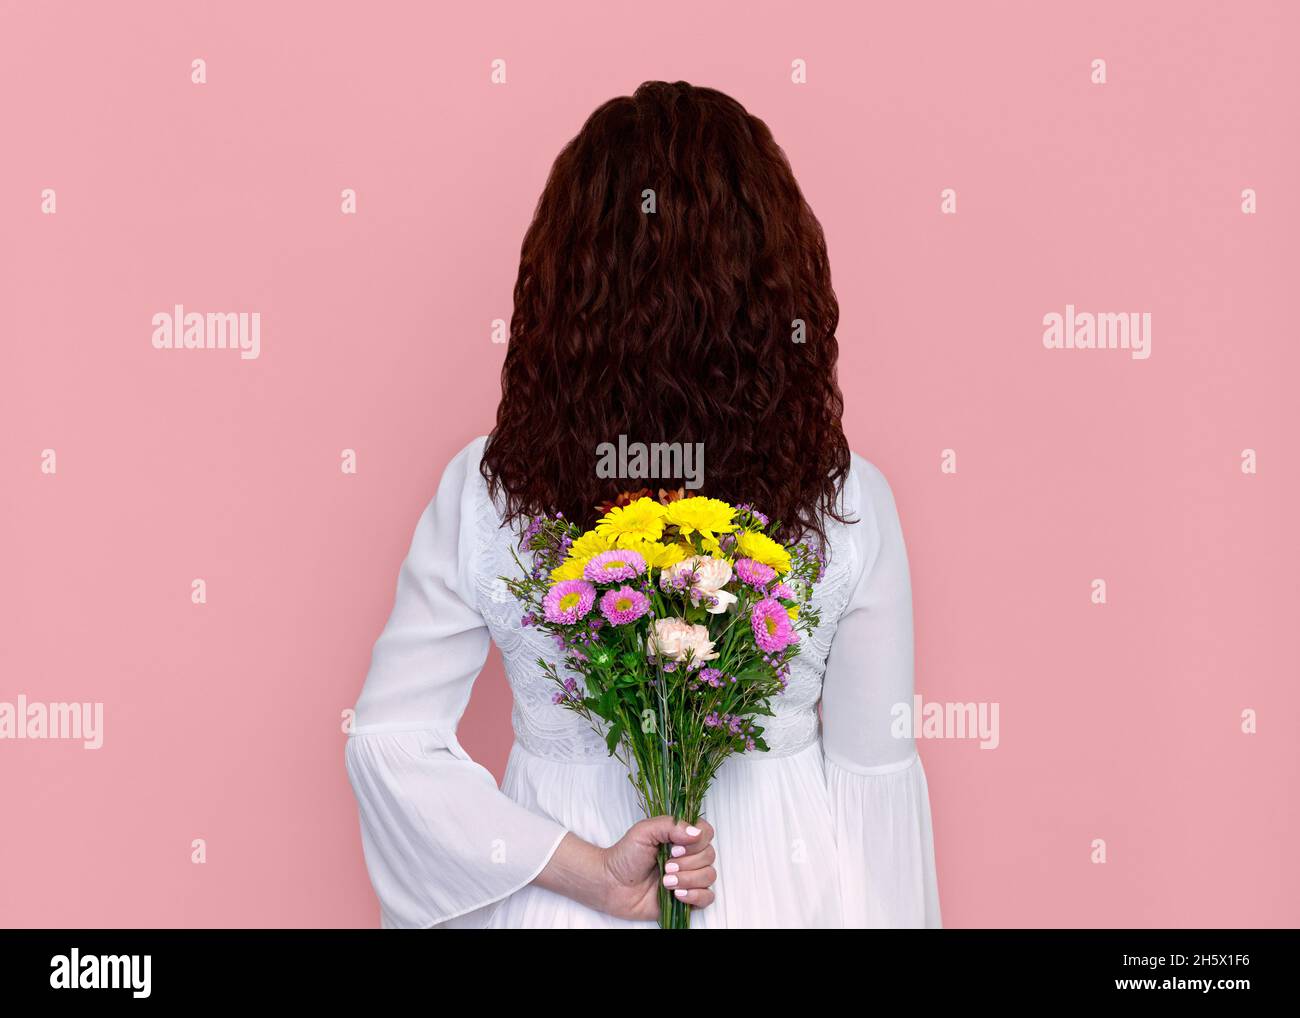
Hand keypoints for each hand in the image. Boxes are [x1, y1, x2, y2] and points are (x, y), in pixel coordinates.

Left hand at [533, 818, 716, 920]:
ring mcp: (689, 877)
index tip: (676, 848)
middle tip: (665, 866)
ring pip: (709, 876)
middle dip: (688, 863)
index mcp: (680, 838)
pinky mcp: (687, 898)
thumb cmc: (625, 855)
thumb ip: (670, 826)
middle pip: (709, 856)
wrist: (611, 884)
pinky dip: (696, 895)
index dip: (696, 842)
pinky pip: (708, 897)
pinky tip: (677, 894)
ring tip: (666, 881)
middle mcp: (688, 856)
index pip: (706, 833)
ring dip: (688, 879)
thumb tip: (696, 832)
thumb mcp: (644, 831)